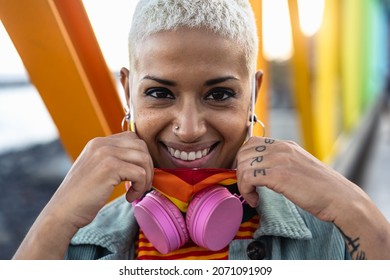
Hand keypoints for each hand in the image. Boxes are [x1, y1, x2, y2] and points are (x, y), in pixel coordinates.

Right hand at [47, 131, 153, 228]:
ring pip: (144, 159)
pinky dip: (140, 187)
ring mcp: (105, 153)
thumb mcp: (97, 170)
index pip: (133, 138)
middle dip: (147, 167)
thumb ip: (113, 160)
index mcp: (98, 142)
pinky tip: (129, 197)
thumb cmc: (82, 197)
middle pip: (141, 146)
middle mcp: (102, 143)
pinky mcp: (109, 167)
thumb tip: (142, 162)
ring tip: (136, 192)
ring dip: (146, 178)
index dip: (141, 157)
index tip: (138, 175)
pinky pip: (140, 173)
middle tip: (141, 185)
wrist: (63, 212)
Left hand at [236, 136, 360, 221]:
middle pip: (243, 153)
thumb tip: (261, 170)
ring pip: (243, 165)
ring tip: (253, 196)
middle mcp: (281, 148)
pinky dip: (246, 191)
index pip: (251, 143)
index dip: (244, 160)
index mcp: (285, 145)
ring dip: (243, 184)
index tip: (249, 176)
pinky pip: (248, 178)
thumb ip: (281, 163)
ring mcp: (279, 160)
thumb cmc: (321, 189)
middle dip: (240, 172)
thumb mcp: (298, 167)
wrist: (340, 198)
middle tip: (249, 187)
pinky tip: (255, 200)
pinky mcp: (278, 175)